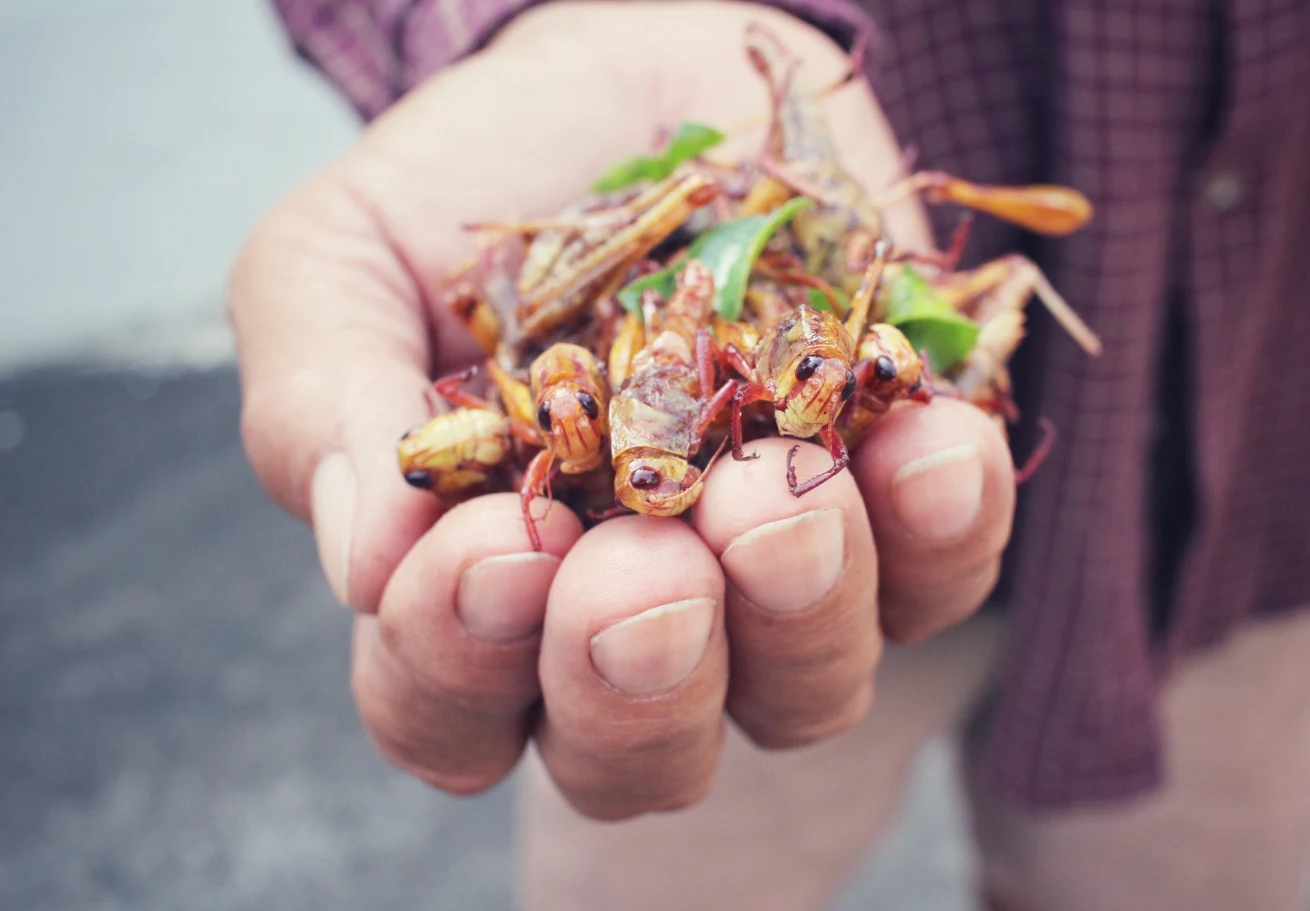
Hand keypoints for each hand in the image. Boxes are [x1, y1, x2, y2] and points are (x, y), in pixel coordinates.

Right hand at [229, 0, 1015, 818]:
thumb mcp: (340, 264)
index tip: (501, 538)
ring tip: (775, 485)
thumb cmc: (469, 189)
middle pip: (637, 759)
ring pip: (807, 693)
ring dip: (797, 608)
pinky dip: (943, 523)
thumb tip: (368, 561)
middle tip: (648, 568)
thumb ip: (327, 404)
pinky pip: (944, 576)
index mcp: (474, 589)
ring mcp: (771, 577)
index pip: (446, 710)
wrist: (626, 80)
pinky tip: (920, 437)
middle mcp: (629, 615)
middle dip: (642, 685)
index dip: (461, 664)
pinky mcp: (894, 507)